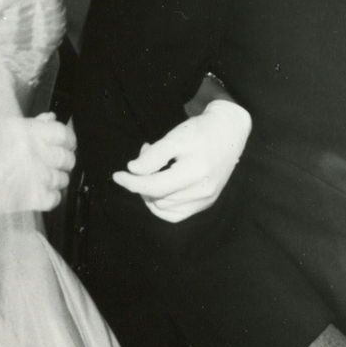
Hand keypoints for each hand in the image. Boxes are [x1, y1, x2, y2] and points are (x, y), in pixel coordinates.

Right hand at [0, 112, 75, 216]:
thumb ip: (28, 125)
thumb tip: (49, 119)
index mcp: (24, 129)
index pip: (63, 133)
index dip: (66, 140)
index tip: (63, 144)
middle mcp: (32, 151)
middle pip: (67, 158)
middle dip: (61, 162)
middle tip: (50, 164)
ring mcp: (32, 175)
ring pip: (62, 179)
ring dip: (55, 180)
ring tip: (39, 180)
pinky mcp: (26, 198)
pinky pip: (53, 200)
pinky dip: (49, 198)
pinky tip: (37, 194)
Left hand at [113, 99, 250, 223]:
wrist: (229, 132)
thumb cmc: (200, 131)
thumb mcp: (175, 137)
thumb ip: (154, 156)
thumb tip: (132, 172)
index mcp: (195, 172)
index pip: (154, 187)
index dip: (132, 183)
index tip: (117, 175)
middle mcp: (203, 191)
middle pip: (158, 198)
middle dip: (142, 181)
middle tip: (146, 155)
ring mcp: (206, 200)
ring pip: (164, 208)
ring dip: (151, 192)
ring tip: (156, 168)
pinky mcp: (206, 203)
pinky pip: (176, 215)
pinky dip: (161, 205)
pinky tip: (159, 189)